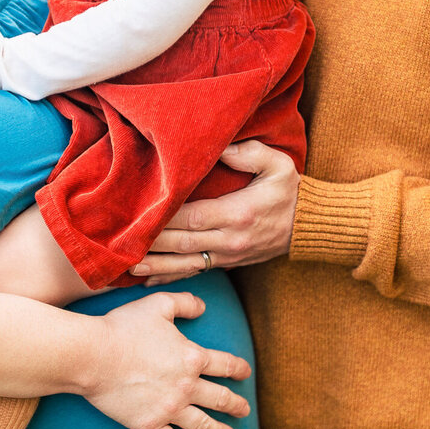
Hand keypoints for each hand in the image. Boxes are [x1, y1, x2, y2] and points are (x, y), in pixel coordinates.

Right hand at [84, 290, 250, 428]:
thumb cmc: (124, 328)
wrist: (94, 356)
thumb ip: (185, 303)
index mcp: (192, 357)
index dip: (239, 369)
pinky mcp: (150, 425)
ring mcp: (169, 409)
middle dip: (236, 405)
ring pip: (203, 425)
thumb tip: (203, 307)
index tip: (246, 373)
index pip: (225, 365)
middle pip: (220, 399)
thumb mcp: (158, 304)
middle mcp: (187, 386)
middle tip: (244, 410)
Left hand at [130, 140, 298, 281]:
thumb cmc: (290, 192)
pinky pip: (195, 271)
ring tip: (127, 266)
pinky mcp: (227, 262)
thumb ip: (248, 154)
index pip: (193, 217)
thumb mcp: (278, 165)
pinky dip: (171, 276)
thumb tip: (219, 147)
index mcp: (238, 213)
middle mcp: (230, 239)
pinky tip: (149, 281)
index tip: (139, 214)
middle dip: (151, 243)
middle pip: (183, 243)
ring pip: (185, 263)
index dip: (165, 217)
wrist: (308, 227)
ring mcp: (228, 254)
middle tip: (121, 241)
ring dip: (156, 266)